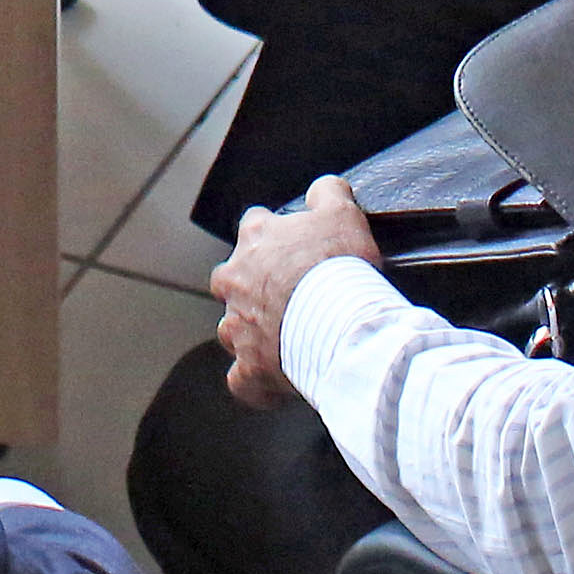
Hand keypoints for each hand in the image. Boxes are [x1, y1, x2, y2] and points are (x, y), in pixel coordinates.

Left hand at [212, 176, 381, 408]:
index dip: (272, 238)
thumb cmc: (340, 267)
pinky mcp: (249, 368)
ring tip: (284, 341)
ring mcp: (238, 326)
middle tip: (287, 298)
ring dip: (251, 334)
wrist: (342, 322)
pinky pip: (242, 382)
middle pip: (231, 280)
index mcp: (256, 240)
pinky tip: (274, 386)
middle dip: (250, 288)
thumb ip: (328, 193)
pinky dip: (255, 384)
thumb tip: (324, 187)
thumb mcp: (342, 212)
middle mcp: (236, 281)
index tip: (292, 249)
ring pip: (232, 329)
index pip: (253, 228)